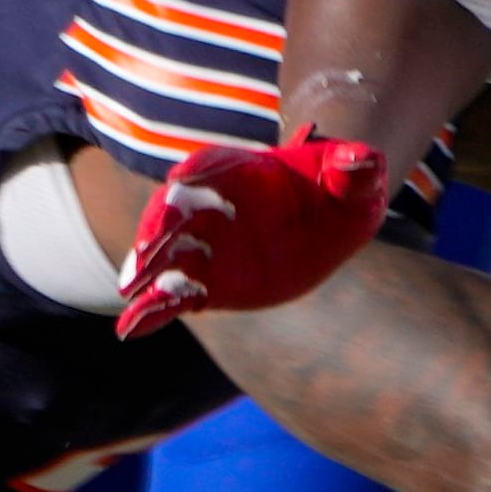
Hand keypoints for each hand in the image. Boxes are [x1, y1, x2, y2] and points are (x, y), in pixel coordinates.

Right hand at [115, 135, 393, 337]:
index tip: (177, 184)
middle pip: (173, 213)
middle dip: (156, 230)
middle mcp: (212, 205)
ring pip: (166, 256)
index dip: (194, 175)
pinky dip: (151, 311)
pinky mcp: (206, 281)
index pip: (208, 168)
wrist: (327, 219)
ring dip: (145, 272)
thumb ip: (356, 168)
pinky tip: (129, 328)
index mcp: (242, 172)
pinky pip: (174, 295)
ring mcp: (205, 245)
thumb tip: (361, 162)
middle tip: (144, 255)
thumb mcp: (357, 179)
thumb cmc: (340, 191)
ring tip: (129, 291)